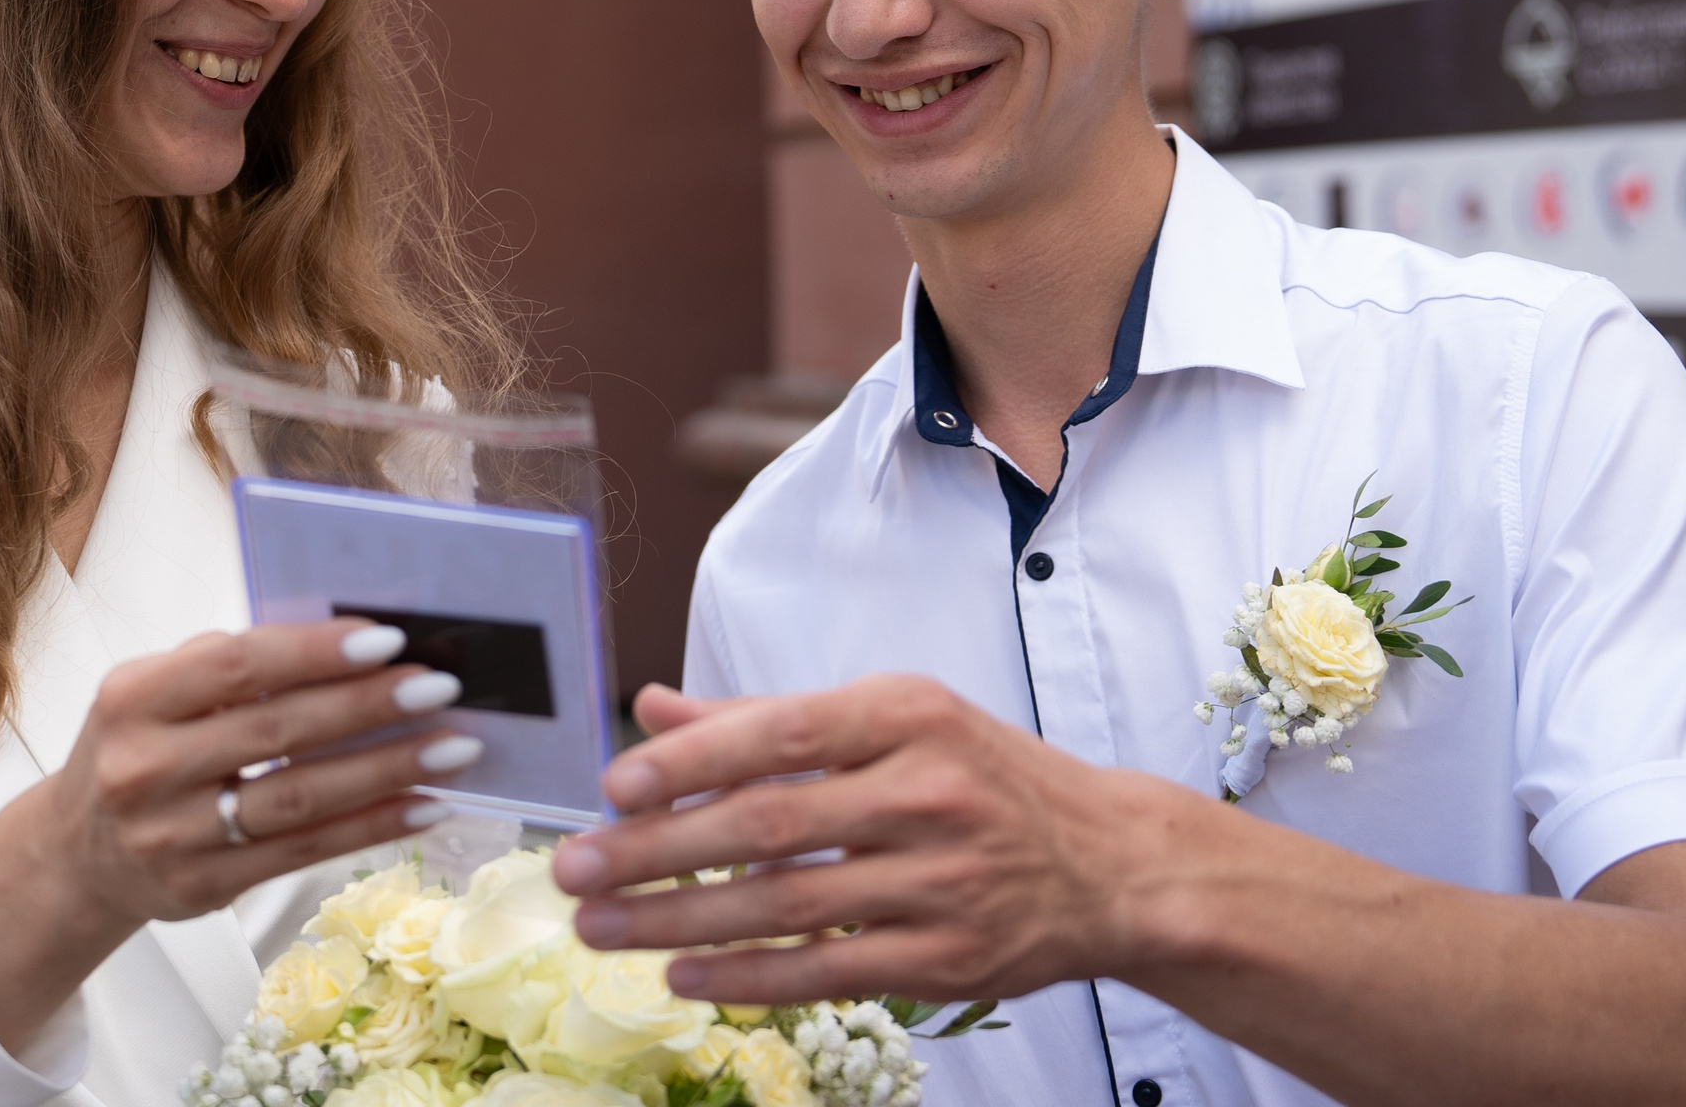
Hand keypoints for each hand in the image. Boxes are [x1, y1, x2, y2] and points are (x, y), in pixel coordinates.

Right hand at [0, 620, 481, 1048]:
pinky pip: (304, 852)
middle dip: (368, 706)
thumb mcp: (155, 693)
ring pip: (298, 798)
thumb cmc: (140, 747)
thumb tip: (345, 641)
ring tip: (454, 748)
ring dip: (387, 770)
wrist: (73, 855)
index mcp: (132, 698)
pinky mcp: (203, 889)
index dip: (314, 652)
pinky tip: (424, 805)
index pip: (236, 665)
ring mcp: (171, 837)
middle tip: (440, 686)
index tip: (387, 638)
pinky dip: (372, 826)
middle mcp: (144, 768)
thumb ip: (229, 667)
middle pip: (277, 732)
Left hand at [549, 677, 1192, 1005]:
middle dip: (657, 851)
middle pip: (768, 824)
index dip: (691, 759)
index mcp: (906, 713)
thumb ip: (765, 717)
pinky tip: (683, 972)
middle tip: (573, 867)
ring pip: (786, 906)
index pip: (781, 730)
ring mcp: (942, 881)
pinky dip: (748, 976)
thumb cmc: (980, 776)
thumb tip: (653, 708)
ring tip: (601, 925)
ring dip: (679, 920)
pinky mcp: (948, 959)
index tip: (613, 786)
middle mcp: (927, 790)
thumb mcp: (891, 719)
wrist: (1112, 863)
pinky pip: (828, 969)